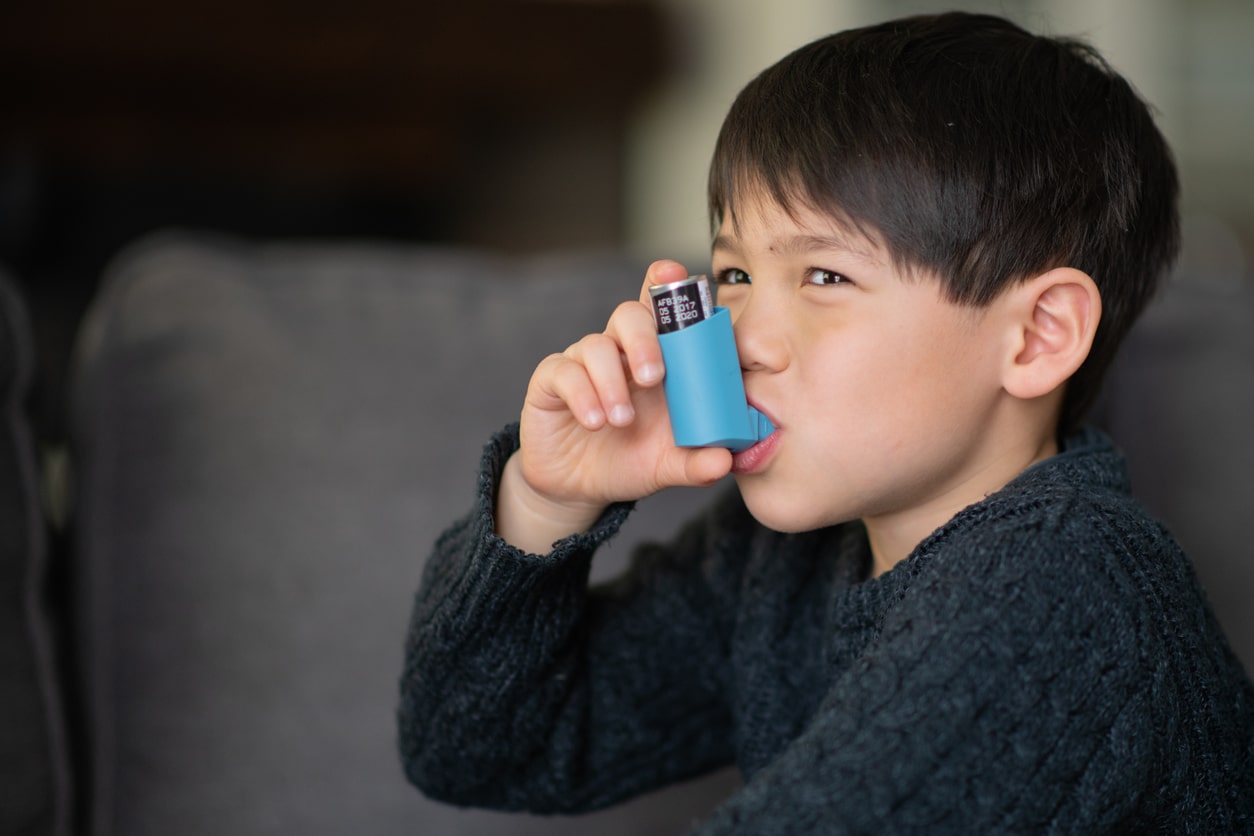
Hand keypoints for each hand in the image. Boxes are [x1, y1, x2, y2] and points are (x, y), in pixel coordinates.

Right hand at [496, 260, 733, 552]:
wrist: (581, 488)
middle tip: (654, 378)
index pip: (661, 308)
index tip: (675, 273)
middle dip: (644, 340)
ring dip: (612, 382)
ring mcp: (583, 363)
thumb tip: (724, 463)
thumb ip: (697, 462)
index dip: (666, 283)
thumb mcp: (669, 465)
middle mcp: (620, 351)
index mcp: (656, 358)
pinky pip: (564, 372)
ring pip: (596, 345)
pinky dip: (582, 395)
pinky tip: (595, 422)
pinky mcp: (551, 382)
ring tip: (621, 420)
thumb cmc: (631, 460)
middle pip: (630, 315)